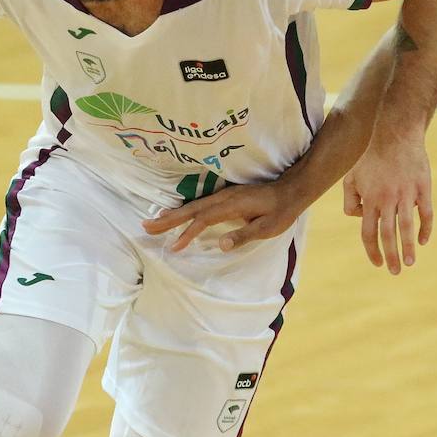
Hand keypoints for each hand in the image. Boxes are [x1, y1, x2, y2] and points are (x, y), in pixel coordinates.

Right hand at [142, 181, 300, 252]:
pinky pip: (200, 204)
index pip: (203, 220)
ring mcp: (223, 195)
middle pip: (191, 209)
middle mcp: (223, 198)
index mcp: (231, 206)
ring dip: (173, 213)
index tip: (174, 246)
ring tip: (154, 220)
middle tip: (146, 226)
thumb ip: (244, 235)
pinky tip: (177, 213)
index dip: (187, 233)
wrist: (291, 190)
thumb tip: (221, 245)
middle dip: (168, 219)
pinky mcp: (225, 196)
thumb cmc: (281, 211)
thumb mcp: (267, 227)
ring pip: (193, 205)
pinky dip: (185, 210)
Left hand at [342, 138, 432, 274]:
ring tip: (409, 263)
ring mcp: (407, 194)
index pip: (368, 233)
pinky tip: (423, 241)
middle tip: (394, 272)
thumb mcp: (352, 177)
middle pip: (387, 235)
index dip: (372, 251)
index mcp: (370, 199)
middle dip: (391, 256)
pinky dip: (425, 229)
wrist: (396, 134)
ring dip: (408, 248)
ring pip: (407, 227)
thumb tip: (360, 218)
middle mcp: (387, 199)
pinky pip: (426, 214)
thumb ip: (350, 200)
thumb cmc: (371, 157)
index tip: (377, 263)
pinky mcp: (423, 188)